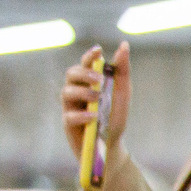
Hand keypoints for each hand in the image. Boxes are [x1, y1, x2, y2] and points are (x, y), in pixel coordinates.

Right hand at [60, 43, 130, 174]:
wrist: (111, 144)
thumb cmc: (114, 116)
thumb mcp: (122, 92)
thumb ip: (122, 70)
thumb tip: (124, 45)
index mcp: (88, 81)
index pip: (85, 63)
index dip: (89, 55)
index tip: (98, 50)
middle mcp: (76, 91)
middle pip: (71, 74)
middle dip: (84, 73)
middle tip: (100, 79)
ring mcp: (70, 106)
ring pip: (67, 92)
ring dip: (83, 92)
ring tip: (98, 97)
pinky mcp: (69, 124)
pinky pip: (69, 116)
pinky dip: (82, 115)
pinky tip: (94, 116)